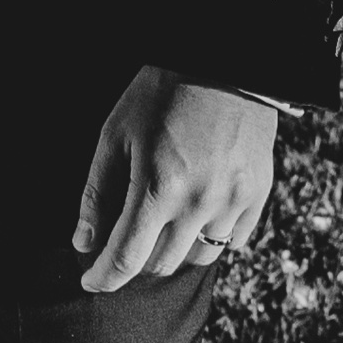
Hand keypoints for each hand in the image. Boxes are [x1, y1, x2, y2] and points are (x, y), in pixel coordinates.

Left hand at [72, 66, 276, 292]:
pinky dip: (208, 236)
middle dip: (134, 260)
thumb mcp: (116, 134)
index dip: (103, 277)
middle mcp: (198, 203)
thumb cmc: (160, 93)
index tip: (90, 281)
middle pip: (160, 264)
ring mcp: (233, 201)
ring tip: (159, 225)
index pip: (126, 258)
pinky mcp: (257, 195)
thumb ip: (98, 192)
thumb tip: (84, 242)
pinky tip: (195, 213)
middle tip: (123, 239)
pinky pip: (231, 241)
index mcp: (158, 187)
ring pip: (197, 257)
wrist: (223, 61)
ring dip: (172, 251)